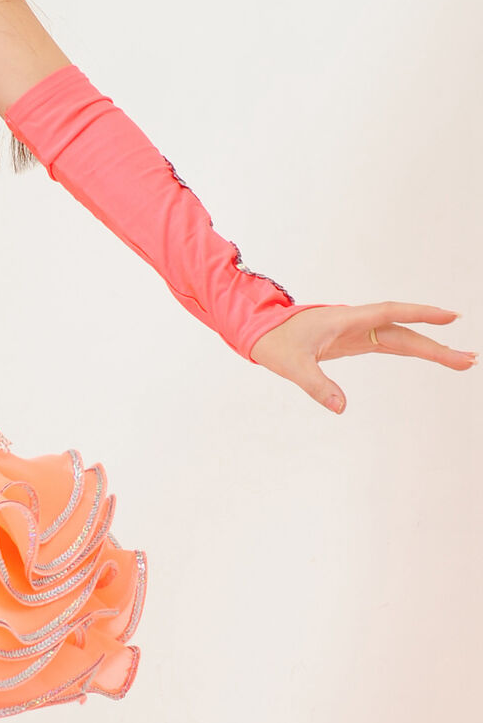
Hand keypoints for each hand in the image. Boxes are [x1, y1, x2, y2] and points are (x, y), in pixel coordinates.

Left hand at [249, 303, 473, 412]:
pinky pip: (389, 344)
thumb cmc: (275, 343)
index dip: (421, 314)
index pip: (391, 313)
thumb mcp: (293, 367)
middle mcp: (357, 323)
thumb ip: (317, 386)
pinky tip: (430, 354)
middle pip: (404, 332)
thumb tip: (341, 408)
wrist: (260, 332)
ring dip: (429, 348)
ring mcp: (358, 332)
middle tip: (468, 360)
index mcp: (346, 320)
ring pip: (400, 338)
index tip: (451, 317)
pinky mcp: (354, 342)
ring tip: (460, 361)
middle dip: (436, 345)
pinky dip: (410, 348)